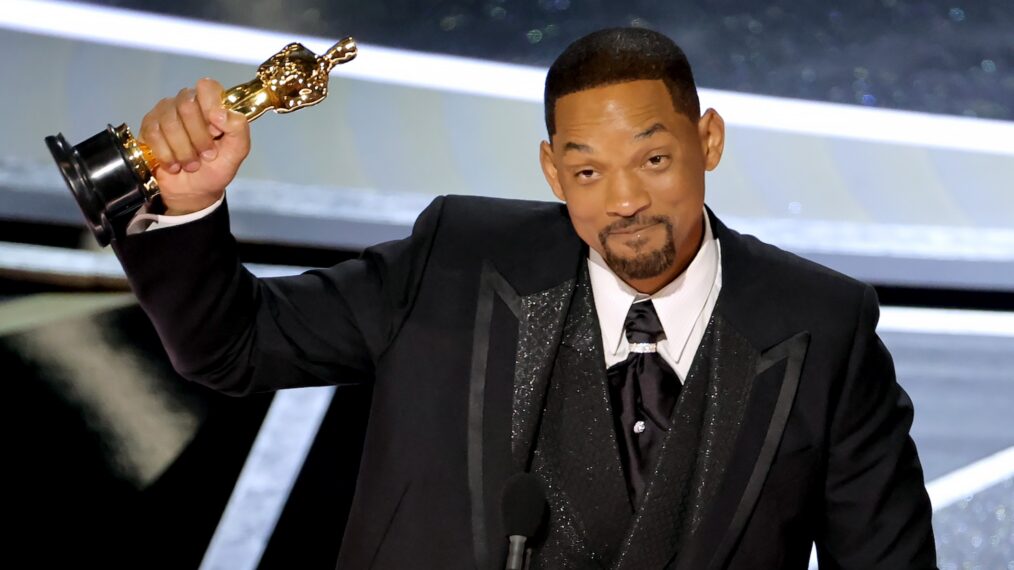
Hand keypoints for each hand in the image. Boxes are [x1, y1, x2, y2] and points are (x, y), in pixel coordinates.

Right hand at [138, 78, 250, 214]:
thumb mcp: (236, 153)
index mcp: (212, 104)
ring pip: (170, 122)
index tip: (216, 131)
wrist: (192, 192)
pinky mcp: (148, 125)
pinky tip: (174, 164)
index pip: (208, 87)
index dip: (211, 107)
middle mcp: (188, 102)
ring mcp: (166, 112)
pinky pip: (153, 134)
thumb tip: (220, 113)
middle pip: (187, 105)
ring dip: (183, 151)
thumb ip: (239, 130)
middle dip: (199, 138)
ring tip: (191, 164)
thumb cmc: (215, 169)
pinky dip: (166, 155)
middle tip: (206, 155)